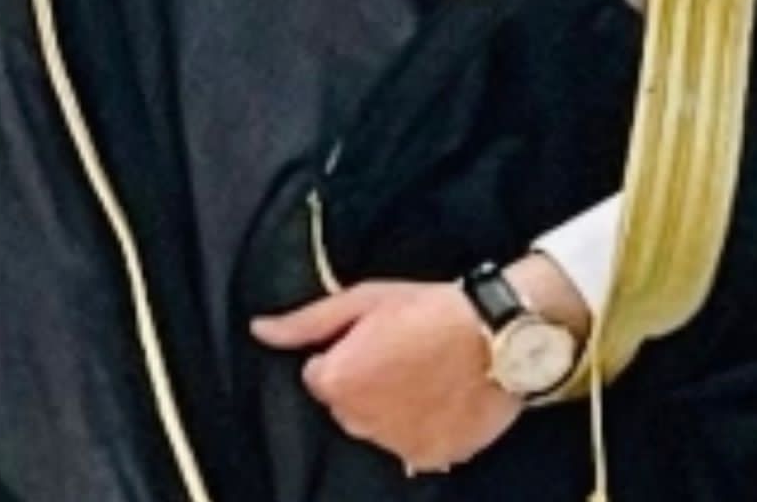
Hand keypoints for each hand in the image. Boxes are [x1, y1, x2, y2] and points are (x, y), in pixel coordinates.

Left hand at [251, 279, 521, 473]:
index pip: (319, 374)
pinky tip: (441, 397)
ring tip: (425, 371)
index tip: (376, 336)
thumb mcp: (365, 299)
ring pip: (377, 427)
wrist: (497, 334)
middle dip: (364, 382)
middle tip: (402, 350)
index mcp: (338, 382)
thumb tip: (259, 330)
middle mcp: (359, 423)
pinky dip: (421, 426)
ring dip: (391, 406)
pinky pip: (411, 446)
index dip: (346, 352)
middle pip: (346, 405)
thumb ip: (306, 322)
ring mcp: (396, 446)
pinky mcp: (431, 458)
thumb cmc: (429, 308)